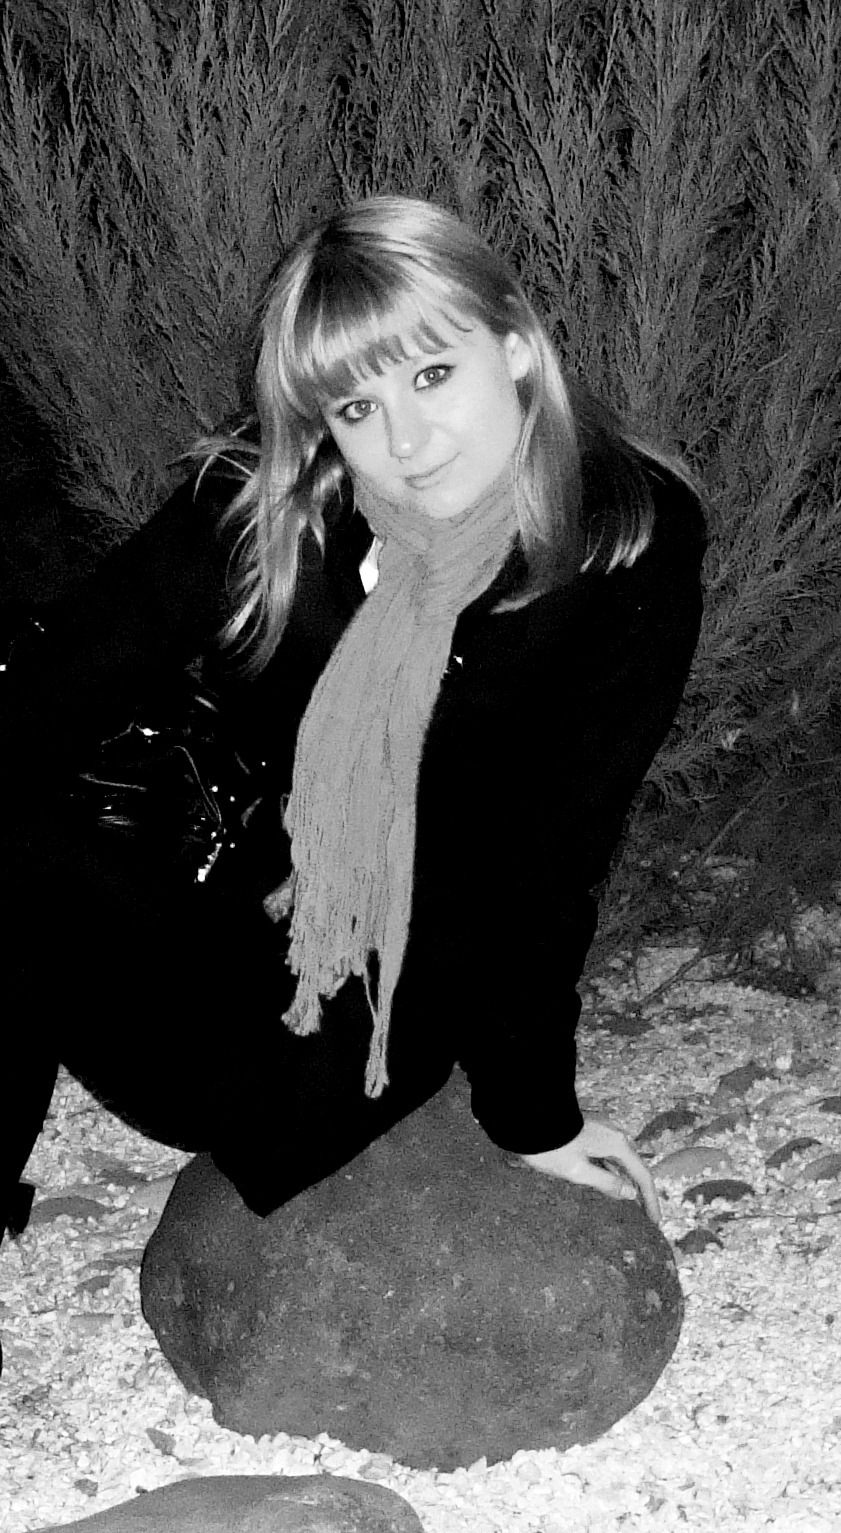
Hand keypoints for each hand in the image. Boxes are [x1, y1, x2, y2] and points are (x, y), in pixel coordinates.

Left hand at [520, 1115, 660, 1223]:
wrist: (527, 1117)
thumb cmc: (551, 1147)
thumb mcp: (578, 1171)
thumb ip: (606, 1183)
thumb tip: (630, 1193)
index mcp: (616, 1143)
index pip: (642, 1175)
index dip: (650, 1199)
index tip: (655, 1221)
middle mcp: (613, 1133)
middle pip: (634, 1165)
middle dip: (640, 1190)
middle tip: (645, 1214)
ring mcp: (601, 1128)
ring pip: (620, 1159)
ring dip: (625, 1180)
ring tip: (629, 1201)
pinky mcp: (589, 1129)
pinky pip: (607, 1153)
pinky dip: (612, 1170)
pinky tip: (608, 1181)